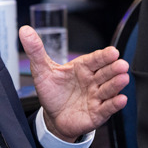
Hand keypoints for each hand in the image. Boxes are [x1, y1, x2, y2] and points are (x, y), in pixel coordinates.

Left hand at [19, 26, 128, 141]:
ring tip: (123, 78)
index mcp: (82, 67)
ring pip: (109, 89)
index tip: (113, 52)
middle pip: (105, 73)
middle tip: (121, 64)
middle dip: (114, 68)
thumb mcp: (41, 70)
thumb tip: (25, 30)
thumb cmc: (52, 92)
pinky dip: (115, 104)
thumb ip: (35, 50)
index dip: (104, 56)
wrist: (53, 116)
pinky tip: (121, 99)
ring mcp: (96, 97)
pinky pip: (108, 108)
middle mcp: (92, 81)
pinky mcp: (97, 113)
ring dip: (116, 84)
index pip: (95, 59)